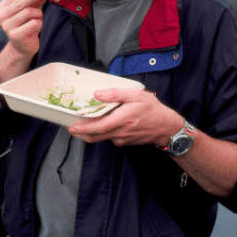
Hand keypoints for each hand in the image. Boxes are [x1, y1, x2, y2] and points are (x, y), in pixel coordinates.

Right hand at [0, 0, 48, 60]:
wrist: (22, 46)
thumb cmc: (25, 26)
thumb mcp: (29, 9)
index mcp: (2, 7)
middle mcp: (2, 16)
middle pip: (20, 2)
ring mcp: (7, 26)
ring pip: (28, 12)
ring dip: (38, 14)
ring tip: (37, 18)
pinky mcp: (15, 35)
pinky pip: (33, 23)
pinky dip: (38, 24)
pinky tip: (35, 28)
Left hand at [67, 88, 181, 147]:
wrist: (166, 127)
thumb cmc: (153, 110)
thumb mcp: (136, 95)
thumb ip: (116, 94)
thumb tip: (97, 94)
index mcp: (122, 120)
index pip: (97, 128)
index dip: (82, 129)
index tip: (70, 127)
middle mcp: (120, 133)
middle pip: (94, 137)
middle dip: (80, 133)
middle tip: (70, 126)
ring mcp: (121, 139)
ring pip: (101, 137)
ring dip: (91, 131)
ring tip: (84, 120)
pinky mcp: (124, 141)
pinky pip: (110, 136)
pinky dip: (102, 131)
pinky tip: (103, 122)